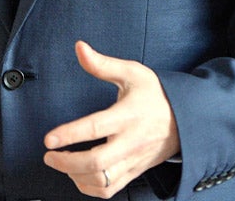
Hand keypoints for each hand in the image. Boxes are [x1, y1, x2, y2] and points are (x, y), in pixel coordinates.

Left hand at [43, 41, 179, 198]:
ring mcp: (133, 159)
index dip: (70, 134)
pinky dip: (89, 188)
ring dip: (75, 176)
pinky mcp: (135, 171)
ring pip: (101, 180)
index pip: (96, 127)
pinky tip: (78, 176)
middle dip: (66, 163)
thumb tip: (80, 48)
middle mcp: (131, 141)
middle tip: (49, 155)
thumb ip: (102, 64)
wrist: (185, 117)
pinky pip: (110, 189)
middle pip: (97, 162)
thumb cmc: (156, 93)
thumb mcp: (132, 72)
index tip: (49, 139)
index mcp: (128, 114)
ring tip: (62, 163)